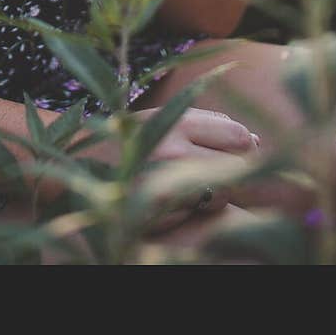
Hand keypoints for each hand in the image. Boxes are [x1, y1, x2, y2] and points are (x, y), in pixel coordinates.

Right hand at [128, 105, 259, 232]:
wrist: (80, 166)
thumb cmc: (132, 140)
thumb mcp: (165, 119)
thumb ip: (208, 125)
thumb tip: (255, 140)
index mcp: (177, 119)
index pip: (238, 134)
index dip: (246, 147)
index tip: (240, 153)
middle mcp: (173, 148)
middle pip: (237, 165)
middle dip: (235, 174)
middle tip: (217, 174)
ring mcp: (165, 182)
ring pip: (222, 197)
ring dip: (215, 198)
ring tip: (192, 190)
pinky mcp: (158, 211)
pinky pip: (196, 216)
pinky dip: (192, 212)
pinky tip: (174, 202)